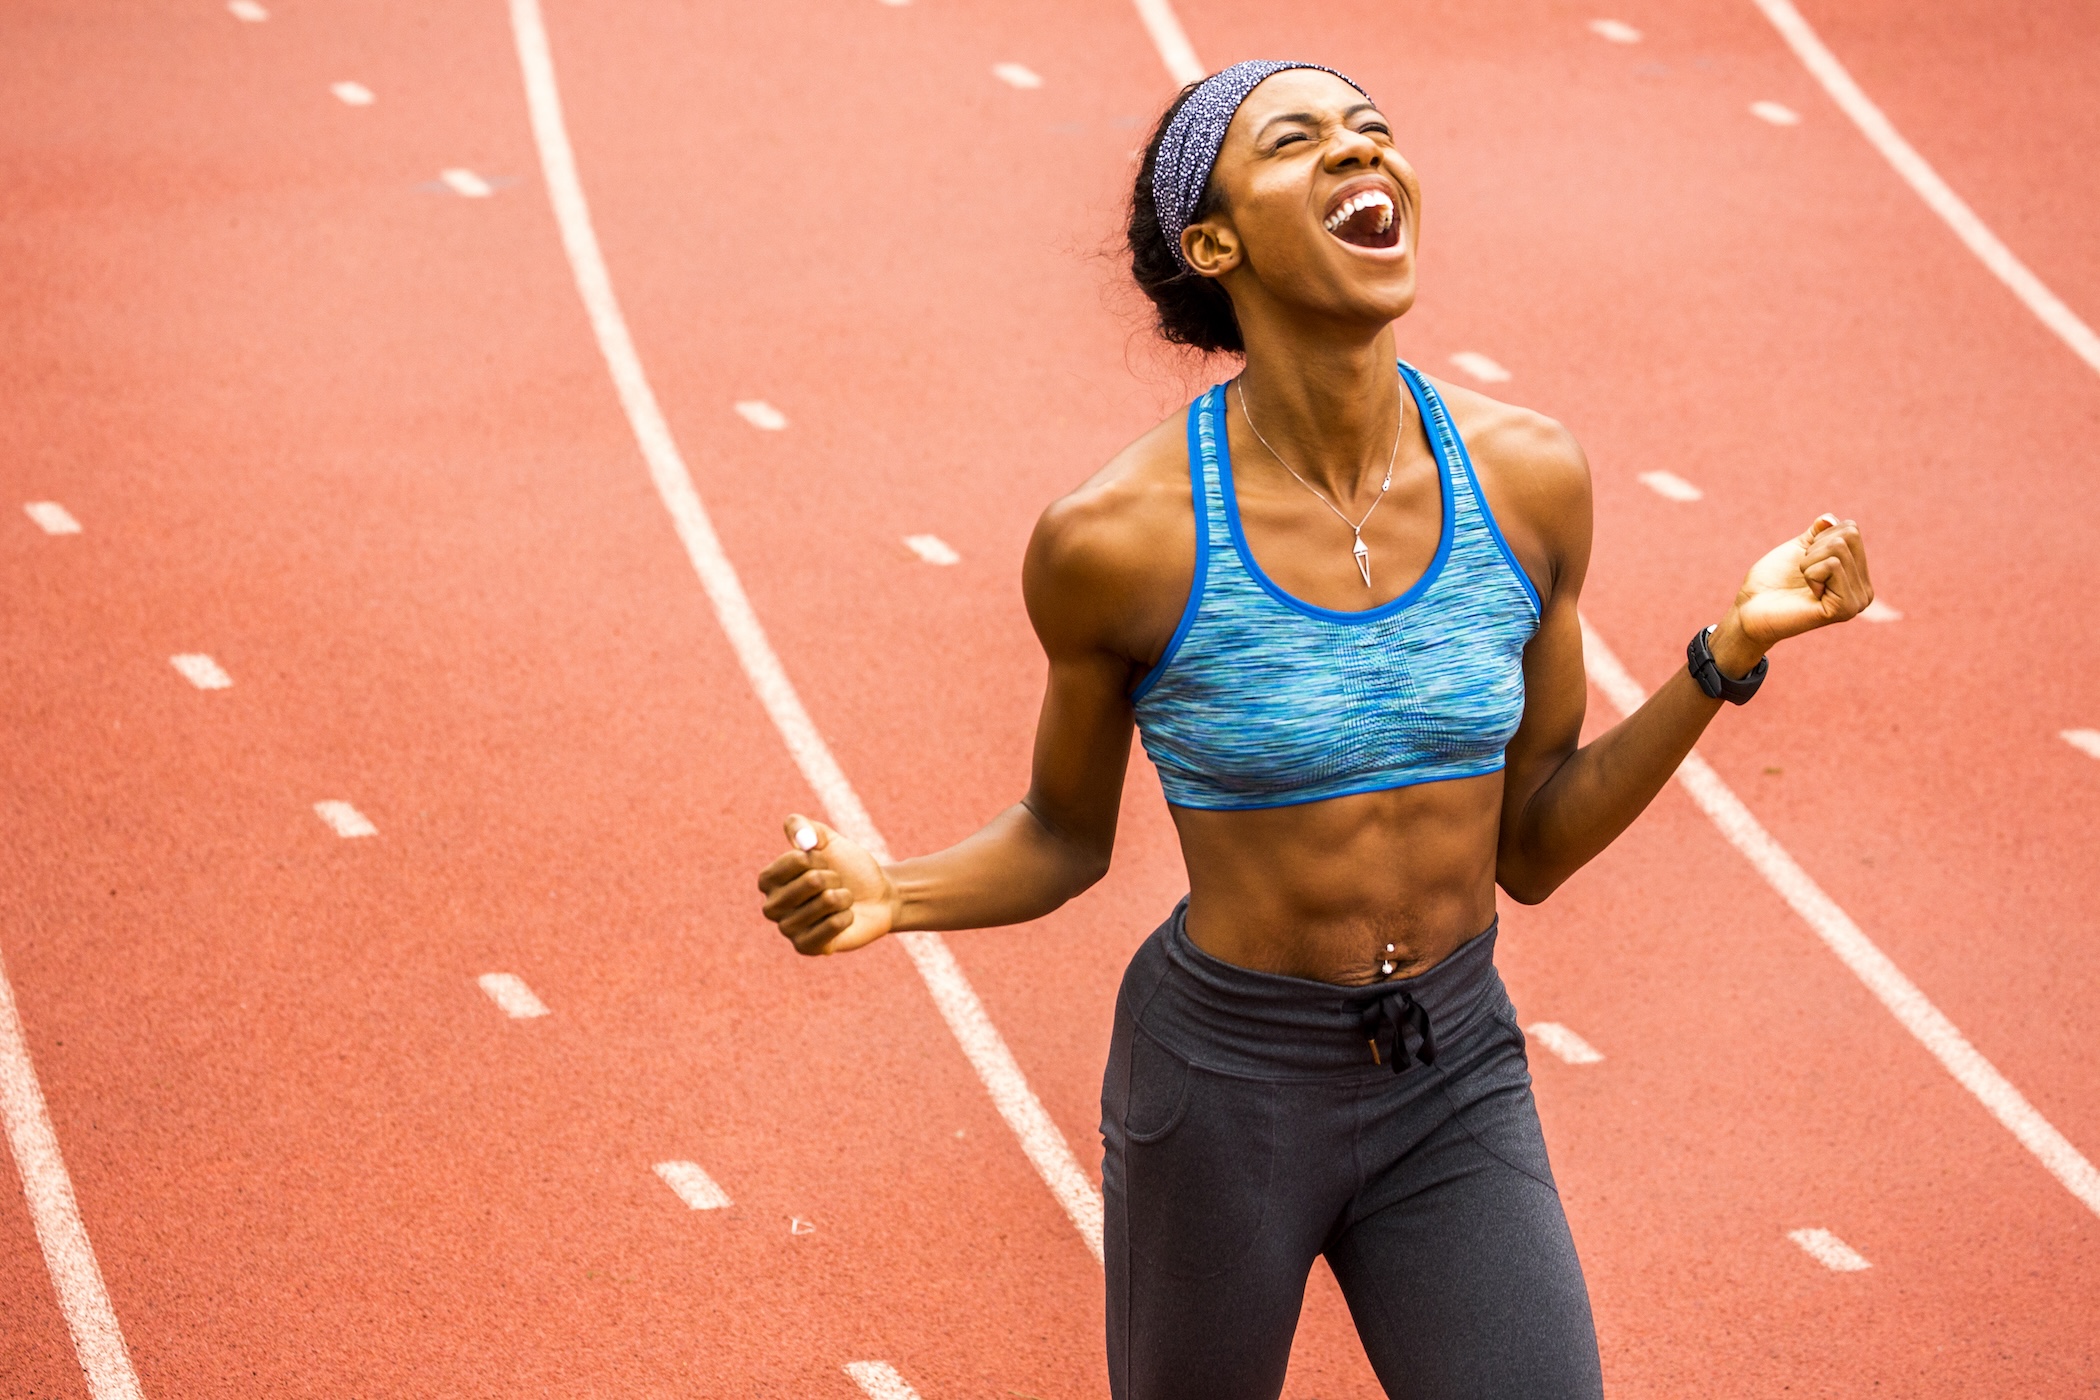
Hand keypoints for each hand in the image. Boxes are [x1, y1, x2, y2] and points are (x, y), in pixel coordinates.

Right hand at [756, 815, 896, 954]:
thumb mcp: (827, 839)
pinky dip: (846, 918)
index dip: (818, 857)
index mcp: (769, 880)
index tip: (824, 861)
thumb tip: (803, 840)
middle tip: (836, 883)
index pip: (795, 860)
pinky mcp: (806, 947)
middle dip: (834, 877)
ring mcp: (788, 929)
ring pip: (825, 903)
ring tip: (842, 900)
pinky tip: (845, 918)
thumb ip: (804, 826)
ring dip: (843, 897)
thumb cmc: (847, 868)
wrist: (878, 896)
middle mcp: (772, 906)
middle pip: (811, 882)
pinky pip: (831, 927)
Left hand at [1716, 513, 1872, 669]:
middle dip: (1814, 549)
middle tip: (1802, 574)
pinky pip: (1832, 566)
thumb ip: (1819, 532)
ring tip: (1804, 583)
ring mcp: (1857, 602)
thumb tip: (1829, 518)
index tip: (1805, 561)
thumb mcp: (1799, 548)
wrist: (1751, 607)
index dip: (1818, 539)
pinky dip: (1810, 572)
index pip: (1850, 530)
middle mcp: (1865, 591)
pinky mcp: (1845, 609)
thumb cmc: (1772, 579)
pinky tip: (1808, 593)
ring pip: (1839, 548)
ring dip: (1809, 562)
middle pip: (1848, 537)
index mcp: (1857, 575)